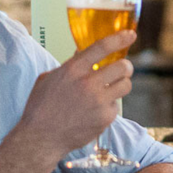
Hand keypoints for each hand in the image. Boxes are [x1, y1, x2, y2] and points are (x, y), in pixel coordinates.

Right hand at [16, 31, 136, 162]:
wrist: (41, 138)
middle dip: (126, 67)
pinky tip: (95, 111)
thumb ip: (69, 65)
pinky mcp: (105, 118)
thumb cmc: (41, 107)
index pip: (102, 47)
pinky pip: (116, 106)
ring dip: (121, 85)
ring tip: (109, 89)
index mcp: (73, 70)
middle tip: (122, 69)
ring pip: (126, 85)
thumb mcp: (49, 79)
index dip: (119, 38)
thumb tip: (82, 53)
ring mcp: (98, 101)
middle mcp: (88, 83)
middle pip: (123, 67)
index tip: (131, 34)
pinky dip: (109, 107)